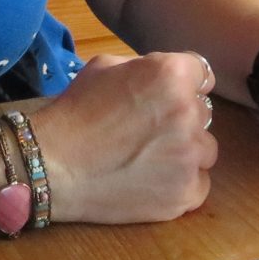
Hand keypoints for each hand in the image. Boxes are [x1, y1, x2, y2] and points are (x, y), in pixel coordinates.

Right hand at [26, 50, 219, 224]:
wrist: (52, 164)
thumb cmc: (74, 112)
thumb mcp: (105, 66)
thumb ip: (144, 66)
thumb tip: (161, 77)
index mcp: (171, 75)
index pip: (202, 74)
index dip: (183, 86)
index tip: (165, 99)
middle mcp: (189, 112)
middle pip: (203, 113)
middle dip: (181, 118)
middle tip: (147, 131)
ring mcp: (190, 156)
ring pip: (205, 149)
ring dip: (185, 152)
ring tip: (148, 159)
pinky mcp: (186, 193)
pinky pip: (199, 184)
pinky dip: (180, 184)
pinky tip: (151, 182)